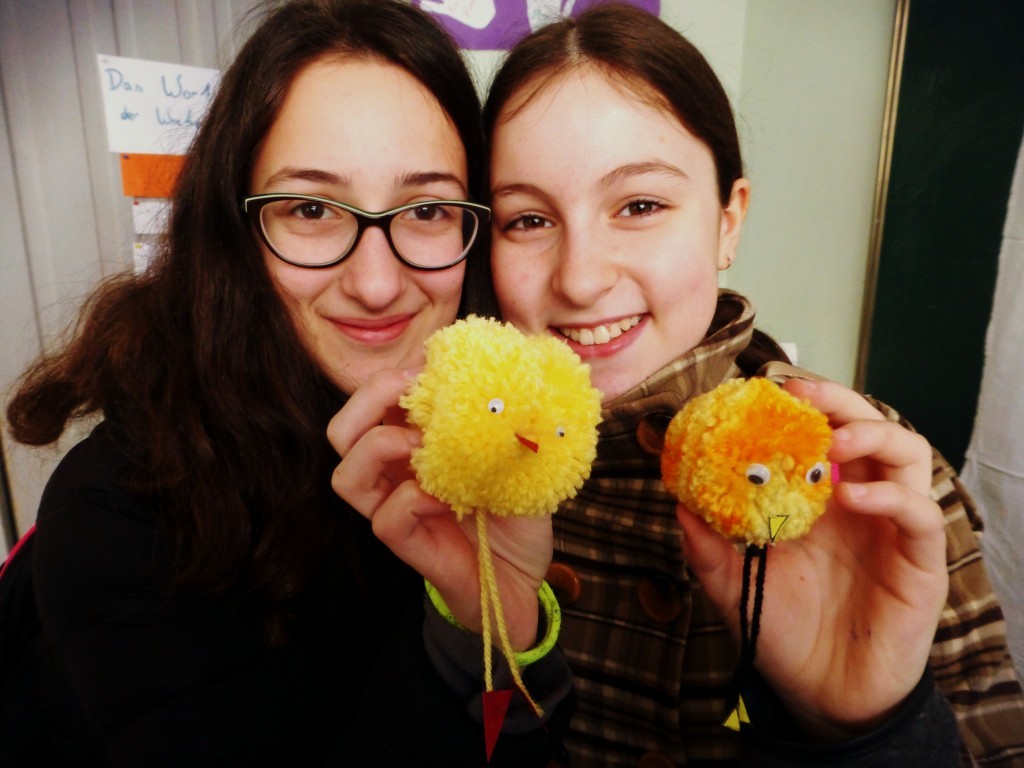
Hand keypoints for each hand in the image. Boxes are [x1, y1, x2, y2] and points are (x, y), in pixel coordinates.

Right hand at [329, 368, 551, 649]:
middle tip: (413, 391)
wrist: (526, 577)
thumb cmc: (516, 512)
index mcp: (412, 445)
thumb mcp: (515, 453)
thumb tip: (498, 372)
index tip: (432, 366)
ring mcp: (395, 510)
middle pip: (343, 430)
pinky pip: (386, 518)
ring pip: (346, 475)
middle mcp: (394, 475)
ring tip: (421, 446)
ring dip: (380, 447)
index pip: (373, 401)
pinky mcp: (406, 544)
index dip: (392, 377)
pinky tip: (449, 500)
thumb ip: (501, 417)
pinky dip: (413, 499)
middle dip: (369, 399)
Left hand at [676, 378, 947, 737]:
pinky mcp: (920, 562)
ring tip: (835, 442)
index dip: (803, 404)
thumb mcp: (733, 586)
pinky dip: (892, 495)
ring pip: (907, 454)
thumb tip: (677, 502)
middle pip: (867, 427)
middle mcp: (858, 501)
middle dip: (839, 402)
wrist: (821, 695)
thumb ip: (706, 548)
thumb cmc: (779, 631)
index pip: (820, 431)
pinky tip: (853, 498)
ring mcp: (891, 527)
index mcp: (815, 497)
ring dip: (874, 434)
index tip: (767, 389)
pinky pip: (921, 514)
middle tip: (804, 397)